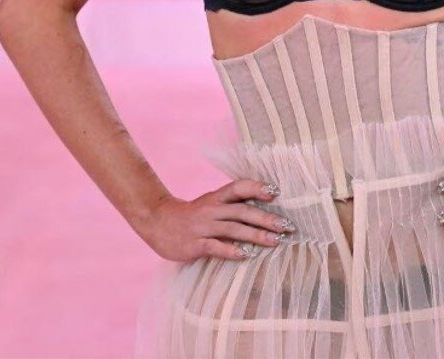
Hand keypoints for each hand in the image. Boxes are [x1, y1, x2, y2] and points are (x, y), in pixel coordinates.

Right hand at [136, 179, 292, 262]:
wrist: (156, 222)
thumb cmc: (190, 215)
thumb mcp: (209, 204)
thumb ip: (231, 206)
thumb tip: (263, 209)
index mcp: (215, 198)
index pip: (238, 187)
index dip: (256, 188)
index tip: (276, 193)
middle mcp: (210, 209)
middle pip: (242, 211)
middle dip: (266, 218)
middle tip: (287, 226)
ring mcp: (202, 227)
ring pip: (233, 229)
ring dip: (256, 235)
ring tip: (275, 241)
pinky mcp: (194, 244)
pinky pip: (215, 247)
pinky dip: (232, 250)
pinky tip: (246, 255)